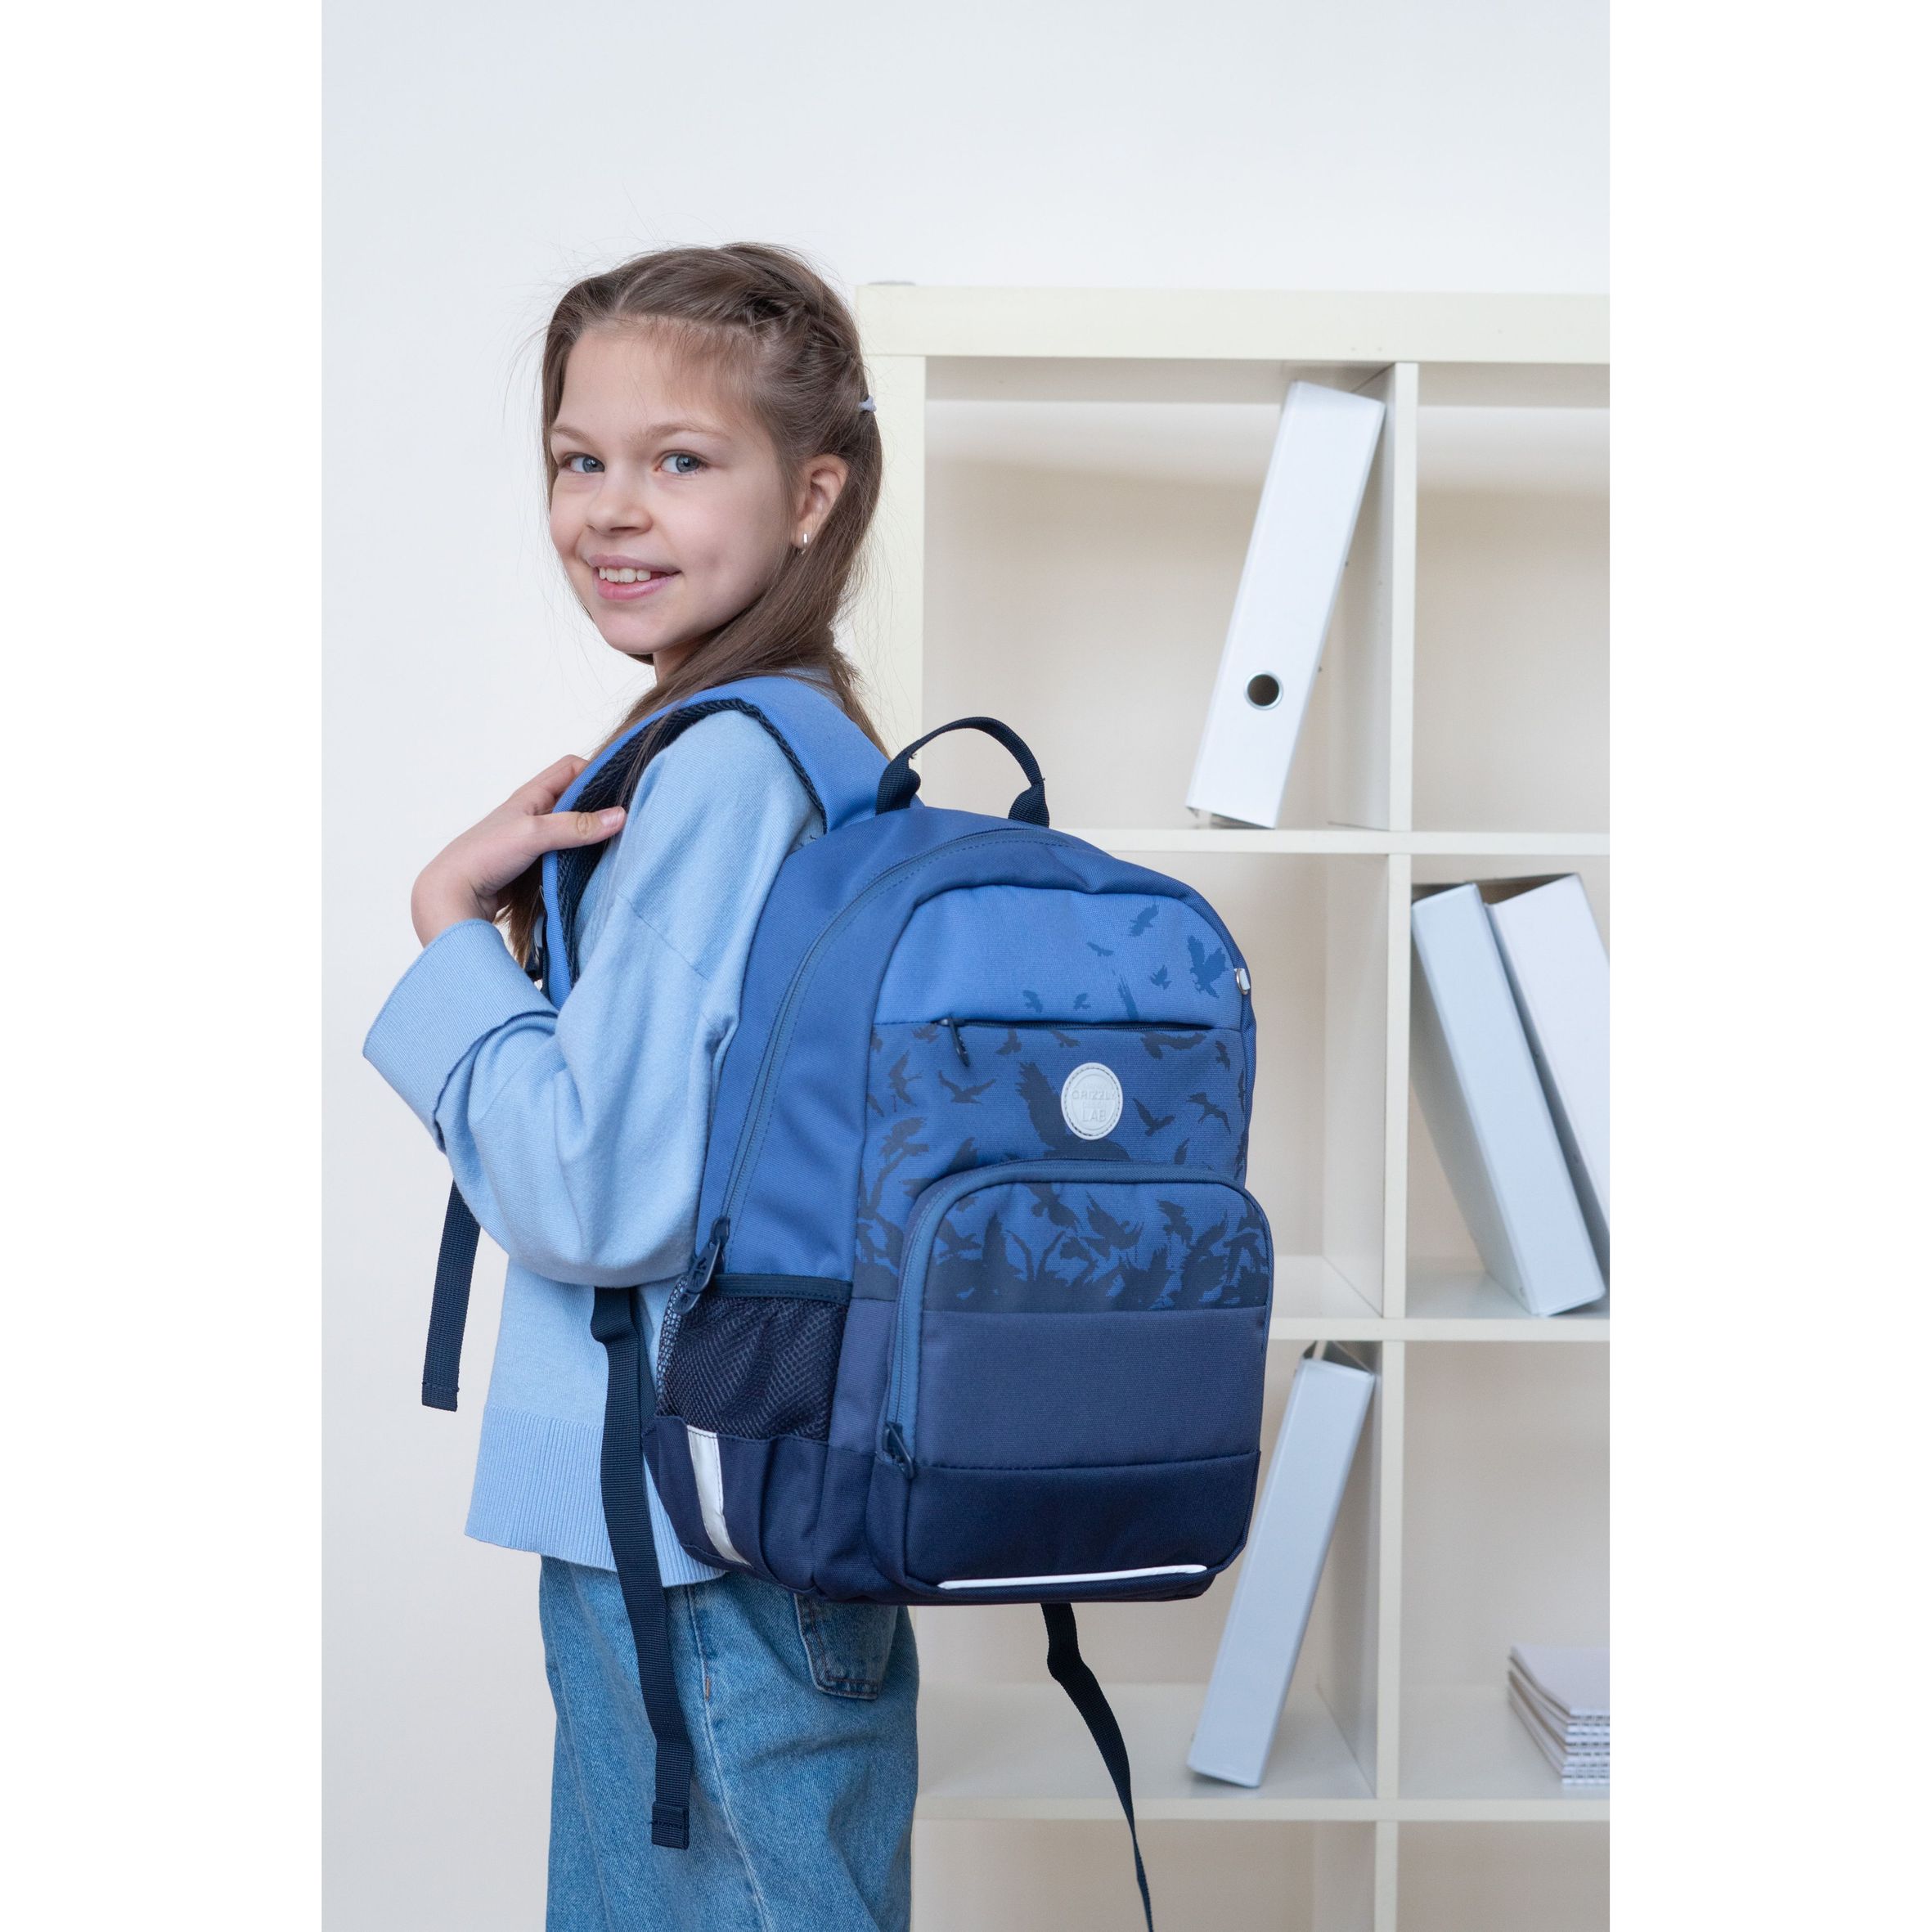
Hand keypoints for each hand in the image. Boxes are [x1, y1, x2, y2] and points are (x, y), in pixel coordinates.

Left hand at [410, 754, 625, 945]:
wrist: (454, 895)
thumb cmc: (485, 855)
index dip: (596, 770)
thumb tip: (620, 816)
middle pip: (577, 798)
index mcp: (531, 795)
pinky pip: (567, 853)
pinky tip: (597, 866)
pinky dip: (583, 856)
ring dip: (593, 834)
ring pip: (574, 828)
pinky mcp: (535, 865)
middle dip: (601, 803)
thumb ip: (576, 825)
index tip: (622, 787)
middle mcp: (535, 813)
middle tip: (628, 817)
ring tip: (619, 843)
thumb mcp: (534, 833)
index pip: (571, 767)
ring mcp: (535, 840)